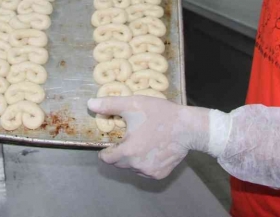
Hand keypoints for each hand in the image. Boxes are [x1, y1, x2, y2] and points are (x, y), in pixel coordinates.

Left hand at [87, 96, 208, 178]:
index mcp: (128, 151)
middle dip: (120, 153)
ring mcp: (150, 172)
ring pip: (133, 167)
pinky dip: (146, 163)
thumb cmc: (160, 114)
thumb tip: (90, 104)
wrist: (189, 128)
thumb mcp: (134, 104)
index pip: (107, 159)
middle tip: (128, 138)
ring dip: (133, 158)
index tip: (110, 144)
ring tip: (142, 142)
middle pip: (119, 163)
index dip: (106, 151)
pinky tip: (152, 150)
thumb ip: (110, 105)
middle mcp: (137, 166)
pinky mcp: (160, 174)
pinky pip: (146, 170)